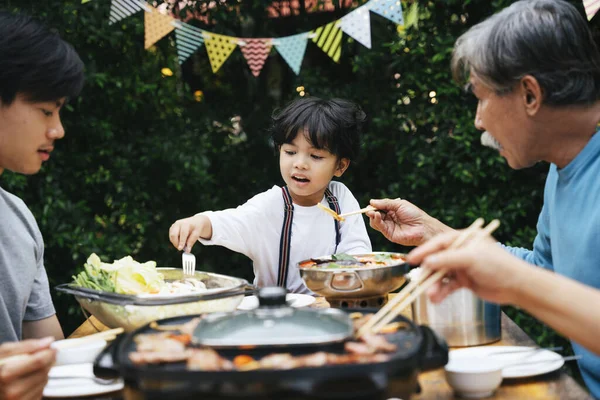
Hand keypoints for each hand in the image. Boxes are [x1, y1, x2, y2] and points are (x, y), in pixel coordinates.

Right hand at [0, 337, 55, 399]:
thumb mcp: (4, 353)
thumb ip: (27, 346)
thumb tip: (48, 342)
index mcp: (5, 374)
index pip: (38, 361)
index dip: (49, 352)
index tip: (52, 347)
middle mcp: (12, 391)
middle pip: (44, 371)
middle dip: (46, 362)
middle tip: (41, 357)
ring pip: (44, 381)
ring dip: (42, 373)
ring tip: (28, 371)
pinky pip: (41, 392)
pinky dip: (38, 384)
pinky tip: (26, 382)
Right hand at [169, 214, 210, 251]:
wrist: (195, 221)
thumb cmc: (196, 228)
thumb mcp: (197, 234)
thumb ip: (191, 242)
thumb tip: (187, 251)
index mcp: (186, 224)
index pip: (182, 233)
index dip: (181, 242)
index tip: (180, 249)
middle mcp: (178, 223)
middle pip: (173, 235)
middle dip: (176, 243)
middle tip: (180, 249)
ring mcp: (174, 225)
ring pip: (171, 237)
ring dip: (176, 242)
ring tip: (183, 243)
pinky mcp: (172, 228)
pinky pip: (171, 237)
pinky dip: (175, 240)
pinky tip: (180, 240)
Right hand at [366, 198, 451, 245]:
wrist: (423, 227)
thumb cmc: (414, 214)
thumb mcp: (399, 204)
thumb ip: (385, 203)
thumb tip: (371, 202)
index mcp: (392, 211)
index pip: (379, 208)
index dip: (374, 206)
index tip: (371, 204)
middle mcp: (389, 219)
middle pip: (375, 215)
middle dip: (371, 211)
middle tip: (369, 209)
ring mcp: (388, 227)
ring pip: (375, 222)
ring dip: (372, 216)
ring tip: (373, 212)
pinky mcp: (388, 234)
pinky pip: (379, 227)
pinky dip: (376, 221)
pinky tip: (377, 215)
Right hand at [407, 231, 522, 304]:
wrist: (517, 286)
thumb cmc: (499, 266)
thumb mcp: (471, 258)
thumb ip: (447, 259)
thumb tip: (426, 262)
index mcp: (464, 239)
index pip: (438, 243)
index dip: (424, 251)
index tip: (411, 260)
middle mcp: (461, 251)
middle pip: (437, 260)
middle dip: (429, 273)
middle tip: (419, 283)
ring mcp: (462, 266)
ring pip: (441, 275)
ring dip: (434, 286)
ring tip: (431, 296)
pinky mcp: (464, 281)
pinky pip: (448, 286)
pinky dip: (442, 292)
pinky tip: (437, 299)